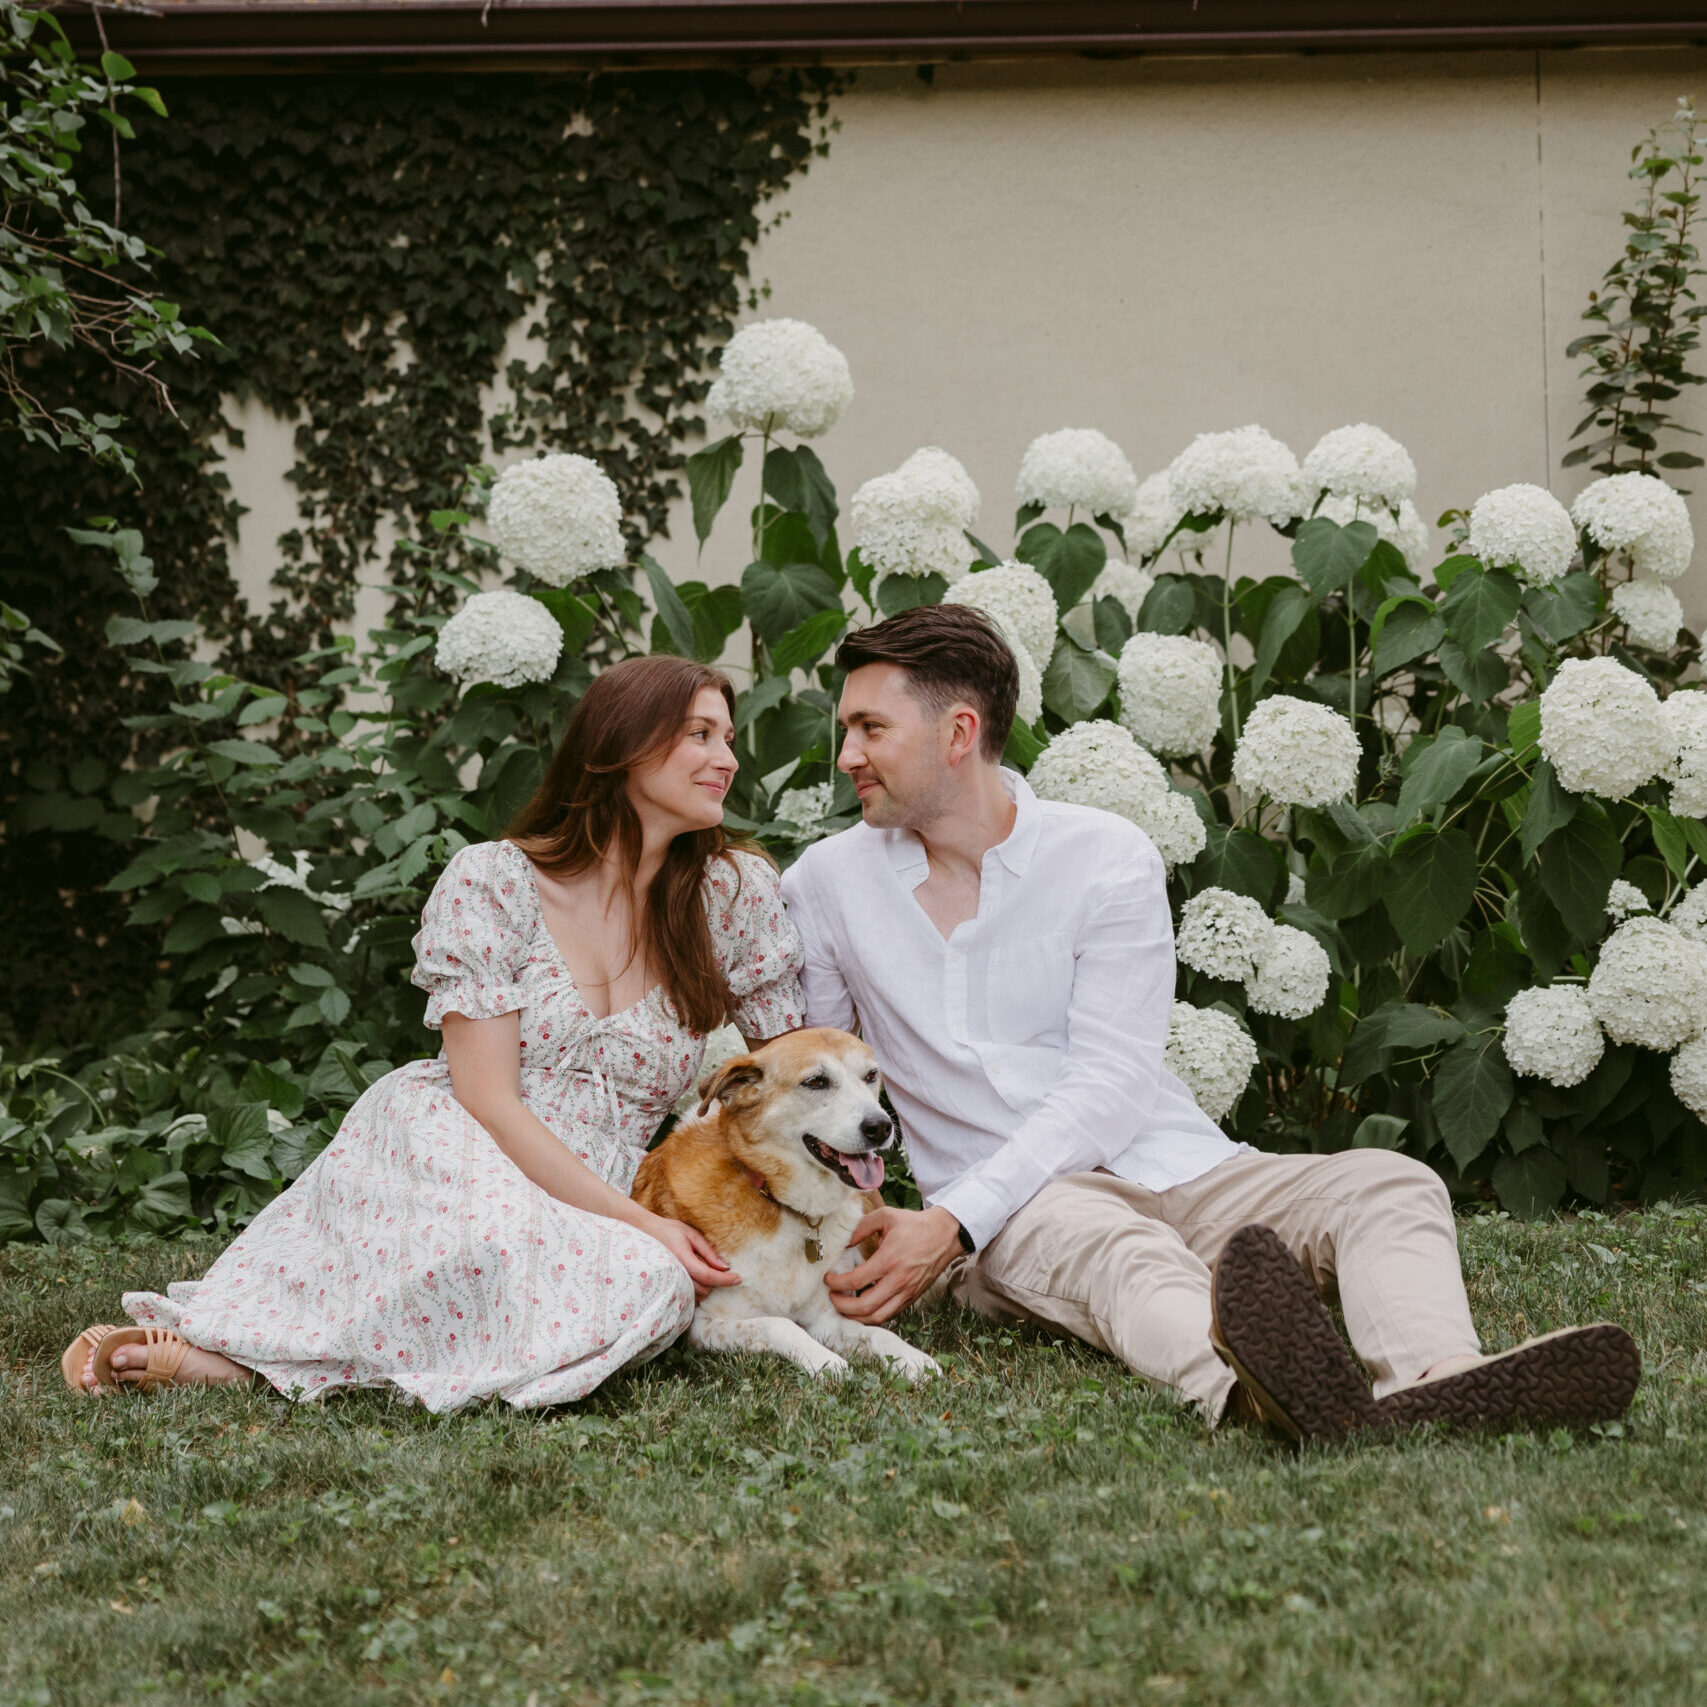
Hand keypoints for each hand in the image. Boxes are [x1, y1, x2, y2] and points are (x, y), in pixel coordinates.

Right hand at [646, 1214, 739, 1302]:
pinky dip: (695, 1292)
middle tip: (720, 1271)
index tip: (738, 1279)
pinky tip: (697, 1281)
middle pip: (703, 1289)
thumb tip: (725, 1267)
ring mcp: (670, 1282)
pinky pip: (685, 1297)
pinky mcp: (667, 1286)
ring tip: (707, 1273)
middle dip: (715, 1283)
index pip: (708, 1275)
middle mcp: (675, 1273)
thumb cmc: (670, 1231)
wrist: (646, 1232)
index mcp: (683, 1259)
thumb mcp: (692, 1235)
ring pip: (695, 1296)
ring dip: (705, 1288)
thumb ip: (708, 1252)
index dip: (725, 1279)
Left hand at [825, 1204, 962, 1324]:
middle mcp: (899, 1279)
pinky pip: (890, 1314)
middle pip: (865, 1306)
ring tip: (844, 1307)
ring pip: (878, 1316)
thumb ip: (861, 1227)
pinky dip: (873, 1315)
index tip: (828, 1279)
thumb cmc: (914, 1224)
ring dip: (857, 1316)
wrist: (945, 1234)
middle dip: (843, 1306)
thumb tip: (842, 1242)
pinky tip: (862, 1308)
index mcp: (890, 1259)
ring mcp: (907, 1291)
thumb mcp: (886, 1216)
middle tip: (832, 1297)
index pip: (857, 1280)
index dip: (837, 1283)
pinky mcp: (912, 1297)